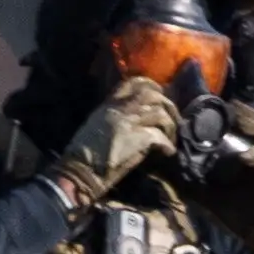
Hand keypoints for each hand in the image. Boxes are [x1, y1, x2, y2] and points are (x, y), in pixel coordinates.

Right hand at [50, 78, 184, 195]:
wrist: (81, 171)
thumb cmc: (87, 152)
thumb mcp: (98, 124)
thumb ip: (117, 115)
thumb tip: (140, 115)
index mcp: (108, 105)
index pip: (132, 83)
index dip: (151, 86)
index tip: (161, 94)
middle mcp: (119, 109)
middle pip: (153, 95)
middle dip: (168, 106)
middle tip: (173, 120)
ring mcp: (128, 122)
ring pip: (160, 114)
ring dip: (170, 127)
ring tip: (170, 139)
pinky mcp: (137, 138)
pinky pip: (161, 136)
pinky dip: (168, 145)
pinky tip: (167, 152)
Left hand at [184, 119, 253, 253]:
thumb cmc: (234, 211)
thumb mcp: (202, 192)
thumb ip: (184, 176)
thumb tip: (159, 164)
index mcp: (240, 152)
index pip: (235, 125)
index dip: (223, 114)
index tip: (205, 107)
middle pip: (253, 124)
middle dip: (238, 114)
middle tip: (222, 107)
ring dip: (251, 127)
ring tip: (236, 122)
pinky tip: (243, 159)